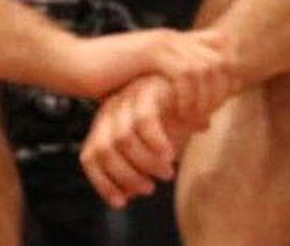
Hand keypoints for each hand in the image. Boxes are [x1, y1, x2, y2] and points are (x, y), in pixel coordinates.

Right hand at [70, 28, 240, 125]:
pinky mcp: (150, 54)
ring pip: (206, 67)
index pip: (220, 52)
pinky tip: (179, 114)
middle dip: (221, 90)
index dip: (226, 79)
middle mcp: (173, 38)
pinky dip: (188, 96)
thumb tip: (207, 123)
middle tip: (210, 116)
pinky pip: (185, 74)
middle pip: (220, 59)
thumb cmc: (104, 79)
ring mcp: (162, 42)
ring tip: (195, 119)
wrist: (71, 63)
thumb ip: (179, 101)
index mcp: (174, 42)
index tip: (218, 106)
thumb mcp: (148, 90)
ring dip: (206, 96)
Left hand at [80, 75, 194, 208]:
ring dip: (144, 163)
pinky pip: (145, 121)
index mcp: (106, 122)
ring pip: (123, 139)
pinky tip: (170, 154)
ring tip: (166, 173)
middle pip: (103, 151)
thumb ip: (138, 165)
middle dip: (125, 176)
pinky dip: (156, 143)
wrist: (199, 87)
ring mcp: (128, 96)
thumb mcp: (154, 146)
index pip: (90, 157)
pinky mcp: (149, 88)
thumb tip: (127, 194)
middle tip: (149, 188)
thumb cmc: (175, 119)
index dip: (103, 183)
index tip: (122, 202)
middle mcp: (112, 108)